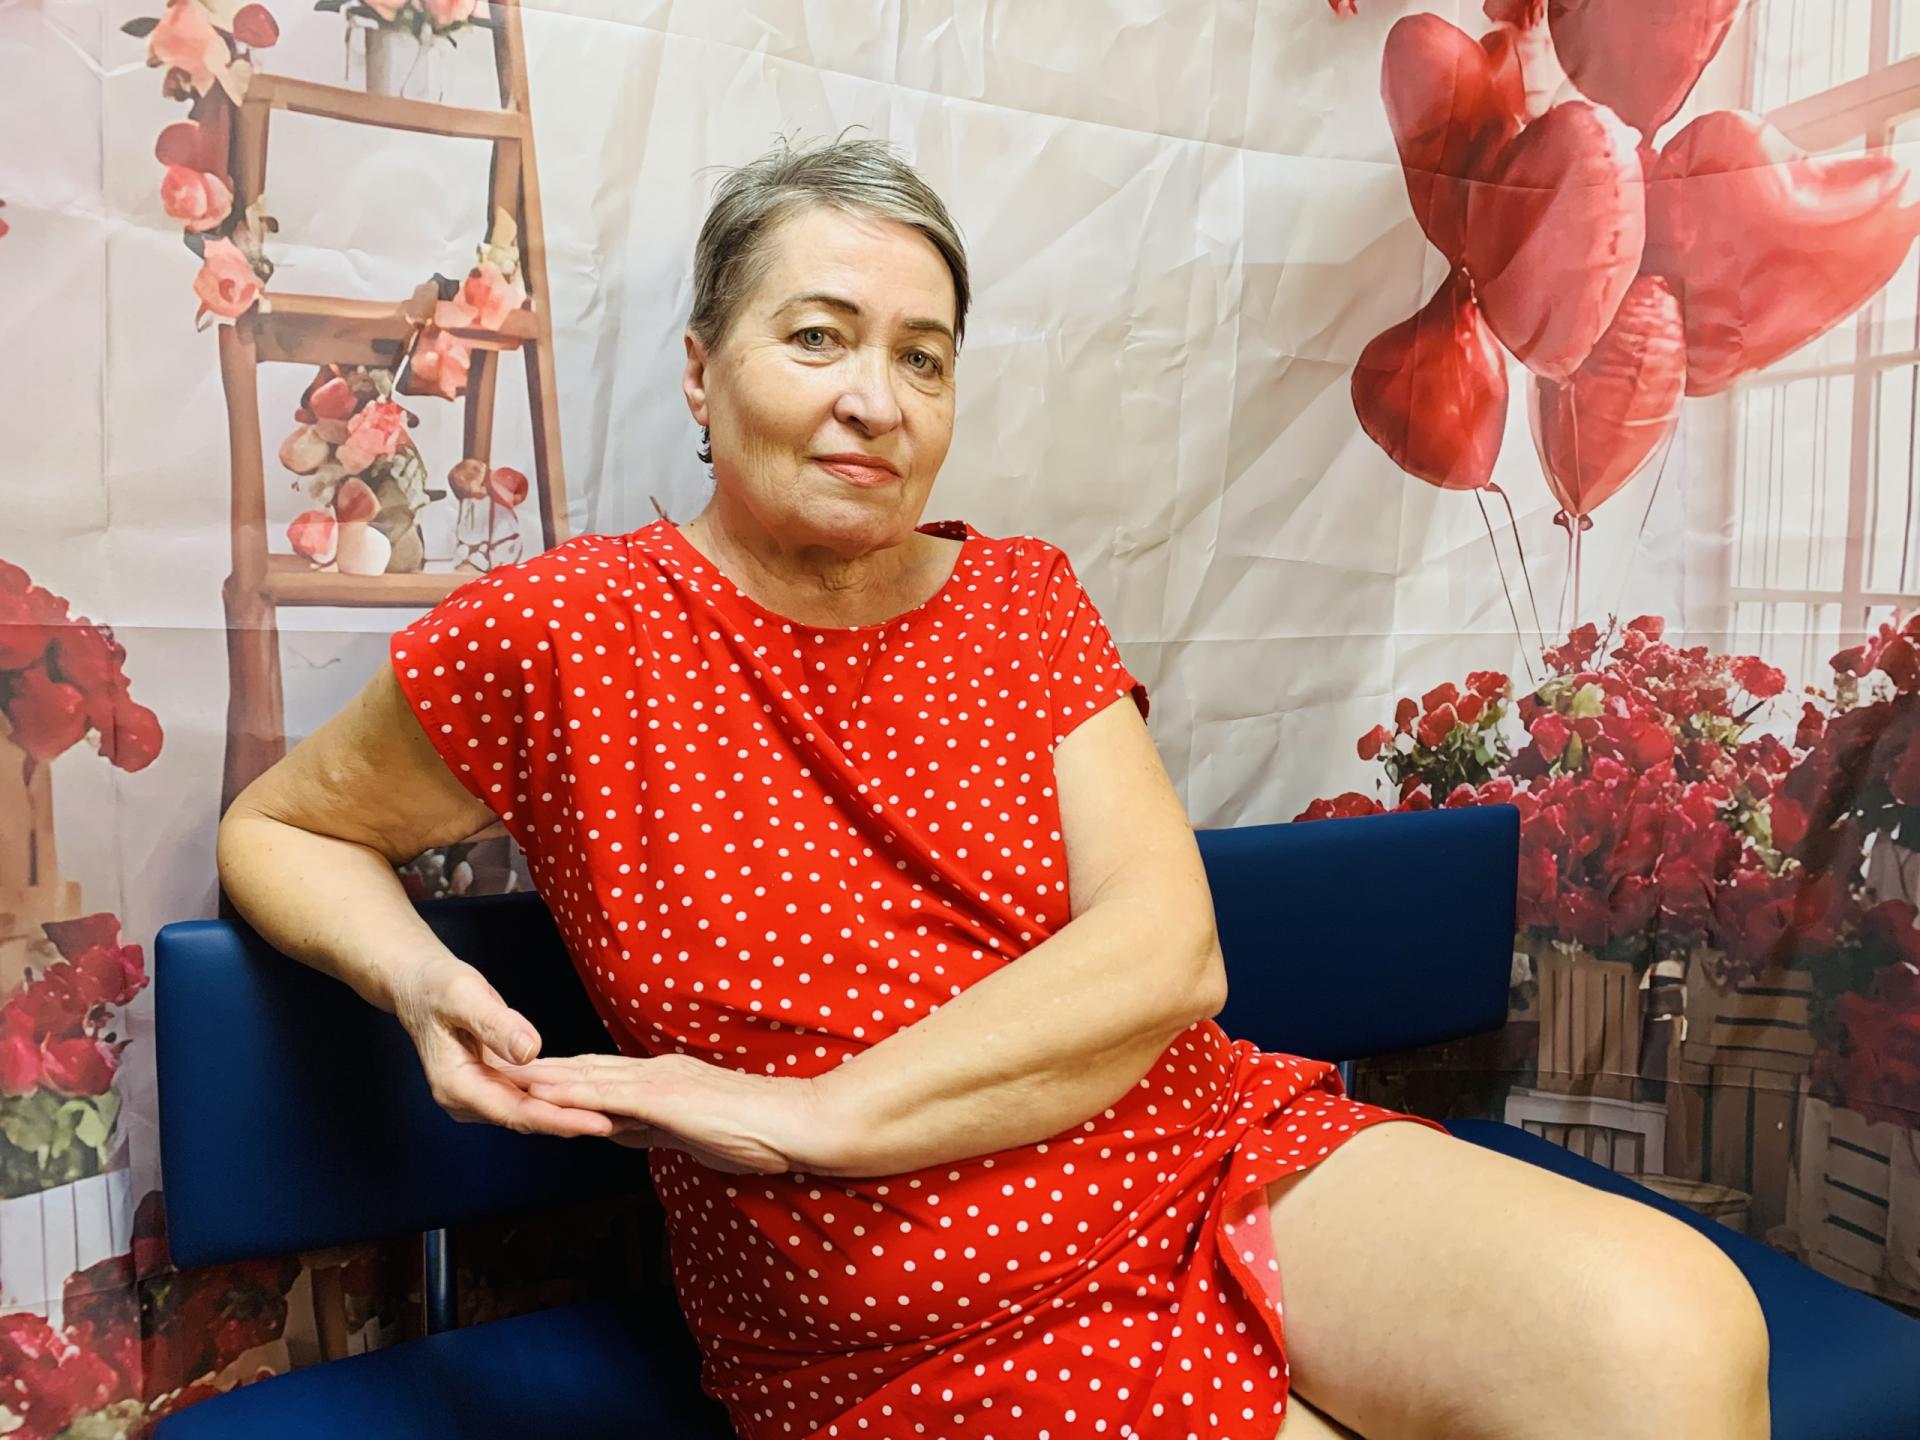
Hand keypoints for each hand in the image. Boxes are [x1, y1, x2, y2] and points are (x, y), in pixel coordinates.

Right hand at [390, 952, 615, 1140]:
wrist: (420, 985)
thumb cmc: (437, 987)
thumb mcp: (463, 996)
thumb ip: (495, 1024)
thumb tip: (530, 1051)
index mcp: (457, 1086)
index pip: (517, 1111)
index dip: (560, 1118)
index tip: (598, 1121)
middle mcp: (468, 1099)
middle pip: (529, 1117)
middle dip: (576, 1121)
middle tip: (625, 1122)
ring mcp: (481, 1093)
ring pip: (532, 1110)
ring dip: (573, 1112)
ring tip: (621, 1115)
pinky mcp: (494, 1083)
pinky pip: (532, 1094)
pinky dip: (561, 1096)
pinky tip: (594, 1096)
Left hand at [494, 1051, 841, 1175]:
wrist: (795, 1122)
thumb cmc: (756, 1131)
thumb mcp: (691, 1130)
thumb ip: (653, 1127)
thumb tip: (619, 1131)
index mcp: (663, 1078)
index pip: (601, 1074)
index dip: (560, 1073)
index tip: (523, 1073)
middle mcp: (654, 1071)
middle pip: (584, 1068)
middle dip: (538, 1068)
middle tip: (494, 1064)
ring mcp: (659, 1082)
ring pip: (587, 1077)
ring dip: (542, 1076)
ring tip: (501, 1072)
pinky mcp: (664, 1098)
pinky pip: (607, 1096)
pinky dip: (571, 1092)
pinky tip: (544, 1093)